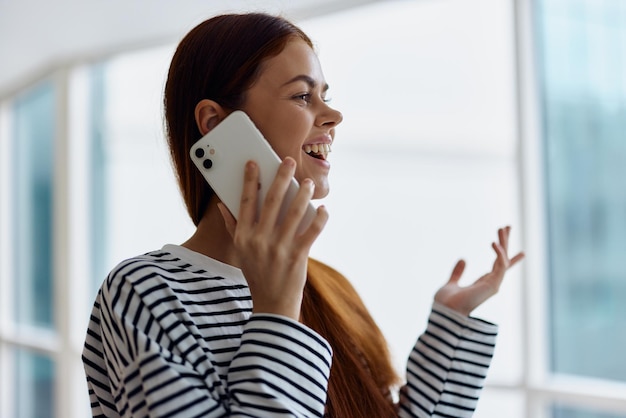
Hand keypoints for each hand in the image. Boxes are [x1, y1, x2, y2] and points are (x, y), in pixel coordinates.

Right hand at [217, 157, 327, 319]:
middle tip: (289, 161)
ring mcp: (279, 248)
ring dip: (303, 194)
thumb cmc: (256, 274)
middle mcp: (260, 240)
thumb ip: (232, 227)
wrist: (272, 304)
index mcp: (243, 236)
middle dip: (281, 178)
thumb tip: (222, 205)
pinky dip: (320, 218)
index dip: (250, 180)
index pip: (245, 202)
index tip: (254, 163)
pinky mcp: (298, 256)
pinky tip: (324, 209)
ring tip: (309, 182)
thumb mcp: (240, 252)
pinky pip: (312, 231)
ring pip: (294, 212)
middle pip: (271, 201)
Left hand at [434, 226, 524, 315]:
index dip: (507, 257)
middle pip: (503, 259)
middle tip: (507, 225)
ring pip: (503, 259)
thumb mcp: (451, 283)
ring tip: (503, 226)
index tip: (523, 253)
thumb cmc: (446, 303)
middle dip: (506, 242)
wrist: (445, 313)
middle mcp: (491, 284)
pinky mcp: (493, 286)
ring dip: (503, 242)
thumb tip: (463, 259)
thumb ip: (457, 273)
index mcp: (483, 283)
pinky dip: (499, 253)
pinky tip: (494, 242)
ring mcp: (493, 285)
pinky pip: (500, 265)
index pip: (499, 267)